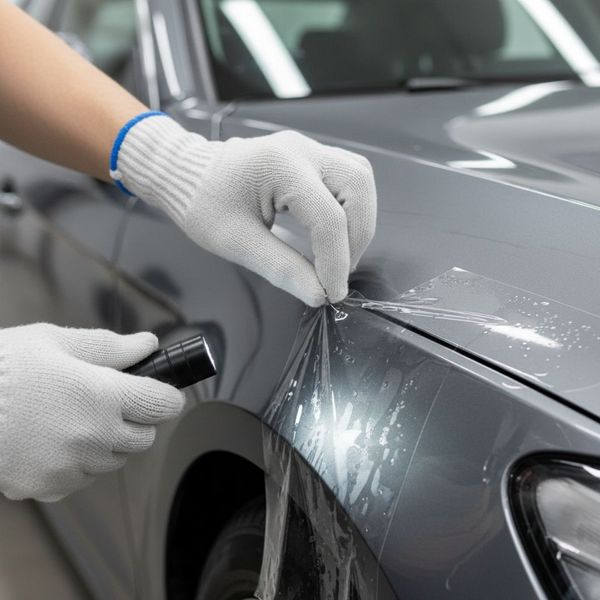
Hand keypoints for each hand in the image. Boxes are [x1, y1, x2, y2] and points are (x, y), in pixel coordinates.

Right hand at [0, 324, 183, 501]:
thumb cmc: (2, 367)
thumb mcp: (56, 342)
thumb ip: (111, 347)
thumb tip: (147, 345)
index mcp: (103, 396)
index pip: (163, 404)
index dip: (166, 395)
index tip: (161, 390)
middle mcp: (94, 437)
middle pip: (144, 437)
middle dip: (136, 419)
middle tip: (110, 399)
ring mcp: (72, 467)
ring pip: (115, 459)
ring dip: (108, 441)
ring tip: (73, 416)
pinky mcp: (48, 487)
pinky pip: (83, 477)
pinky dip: (79, 462)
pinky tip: (52, 439)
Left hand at [114, 116, 376, 305]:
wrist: (187, 174)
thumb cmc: (203, 204)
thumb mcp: (237, 242)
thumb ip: (282, 268)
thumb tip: (320, 294)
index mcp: (279, 166)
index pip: (327, 218)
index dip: (336, 262)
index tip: (332, 293)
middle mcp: (302, 150)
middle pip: (358, 186)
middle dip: (357, 236)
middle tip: (339, 270)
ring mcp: (309, 148)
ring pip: (360, 178)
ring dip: (359, 220)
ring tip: (339, 253)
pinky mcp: (311, 157)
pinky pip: (348, 178)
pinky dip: (350, 208)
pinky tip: (334, 233)